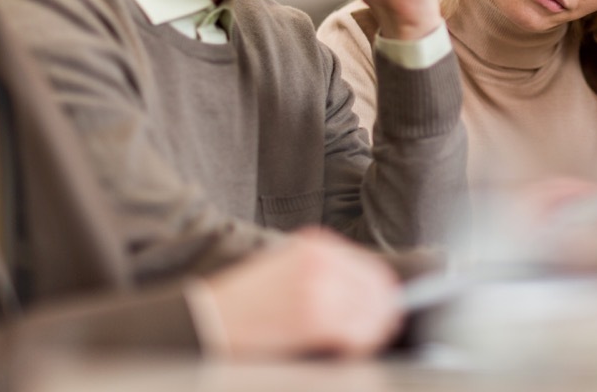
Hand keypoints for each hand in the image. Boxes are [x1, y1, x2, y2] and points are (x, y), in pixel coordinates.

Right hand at [204, 228, 401, 358]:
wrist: (207, 320)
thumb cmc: (246, 303)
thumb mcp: (288, 271)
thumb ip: (327, 275)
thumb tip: (372, 297)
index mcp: (317, 244)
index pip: (372, 270)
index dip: (384, 295)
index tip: (388, 312)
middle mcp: (323, 260)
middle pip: (378, 290)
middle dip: (384, 315)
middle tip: (381, 332)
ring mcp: (321, 287)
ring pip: (373, 313)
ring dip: (372, 332)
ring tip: (359, 344)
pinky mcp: (316, 317)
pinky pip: (358, 334)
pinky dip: (359, 346)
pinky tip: (345, 352)